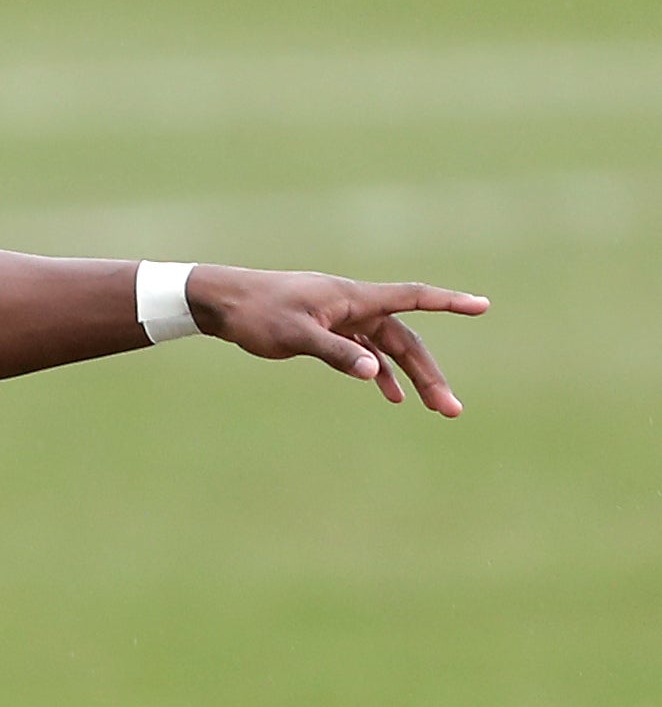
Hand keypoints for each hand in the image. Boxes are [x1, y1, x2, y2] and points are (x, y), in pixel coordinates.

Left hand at [187, 266, 487, 415]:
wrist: (223, 303)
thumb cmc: (257, 313)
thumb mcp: (295, 336)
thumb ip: (334, 352)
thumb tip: (372, 372)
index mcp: (354, 298)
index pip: (412, 298)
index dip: (448, 302)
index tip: (482, 306)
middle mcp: (355, 306)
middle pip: (405, 339)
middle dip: (430, 373)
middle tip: (451, 409)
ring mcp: (343, 319)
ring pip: (388, 348)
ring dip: (410, 377)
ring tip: (433, 408)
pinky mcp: (328, 330)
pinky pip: (365, 351)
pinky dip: (379, 371)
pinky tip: (392, 396)